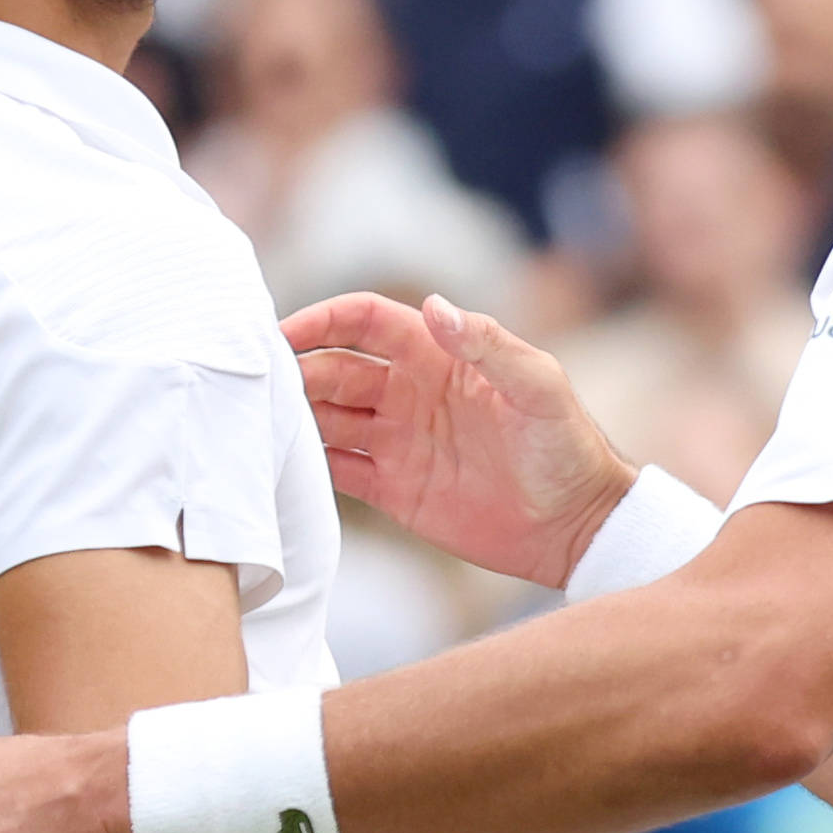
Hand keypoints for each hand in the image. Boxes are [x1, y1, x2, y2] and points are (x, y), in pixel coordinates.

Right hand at [283, 293, 631, 589]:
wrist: (577, 526)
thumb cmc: (567, 447)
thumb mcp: (539, 387)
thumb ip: (488, 345)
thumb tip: (434, 306)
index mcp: (439, 356)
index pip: (366, 322)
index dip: (323, 320)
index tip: (283, 333)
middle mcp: (409, 392)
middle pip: (334, 369)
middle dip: (296, 370)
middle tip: (255, 384)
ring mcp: (398, 441)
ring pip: (327, 417)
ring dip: (294, 415)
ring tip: (255, 422)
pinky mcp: (394, 489)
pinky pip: (338, 470)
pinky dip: (307, 465)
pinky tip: (278, 464)